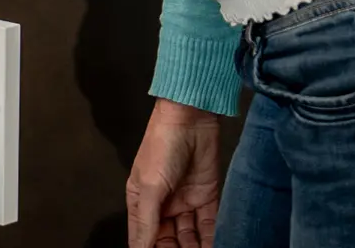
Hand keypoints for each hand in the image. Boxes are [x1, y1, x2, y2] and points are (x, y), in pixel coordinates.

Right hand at [128, 98, 221, 247]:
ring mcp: (185, 201)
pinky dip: (212, 238)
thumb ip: (147, 221)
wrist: (190, 118)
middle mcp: (162, 205)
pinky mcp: (207, 196)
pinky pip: (209, 224)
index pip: (144, 237)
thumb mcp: (149, 186)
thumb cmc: (161, 147)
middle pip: (168, 240)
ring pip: (189, 236)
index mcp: (141, 202)